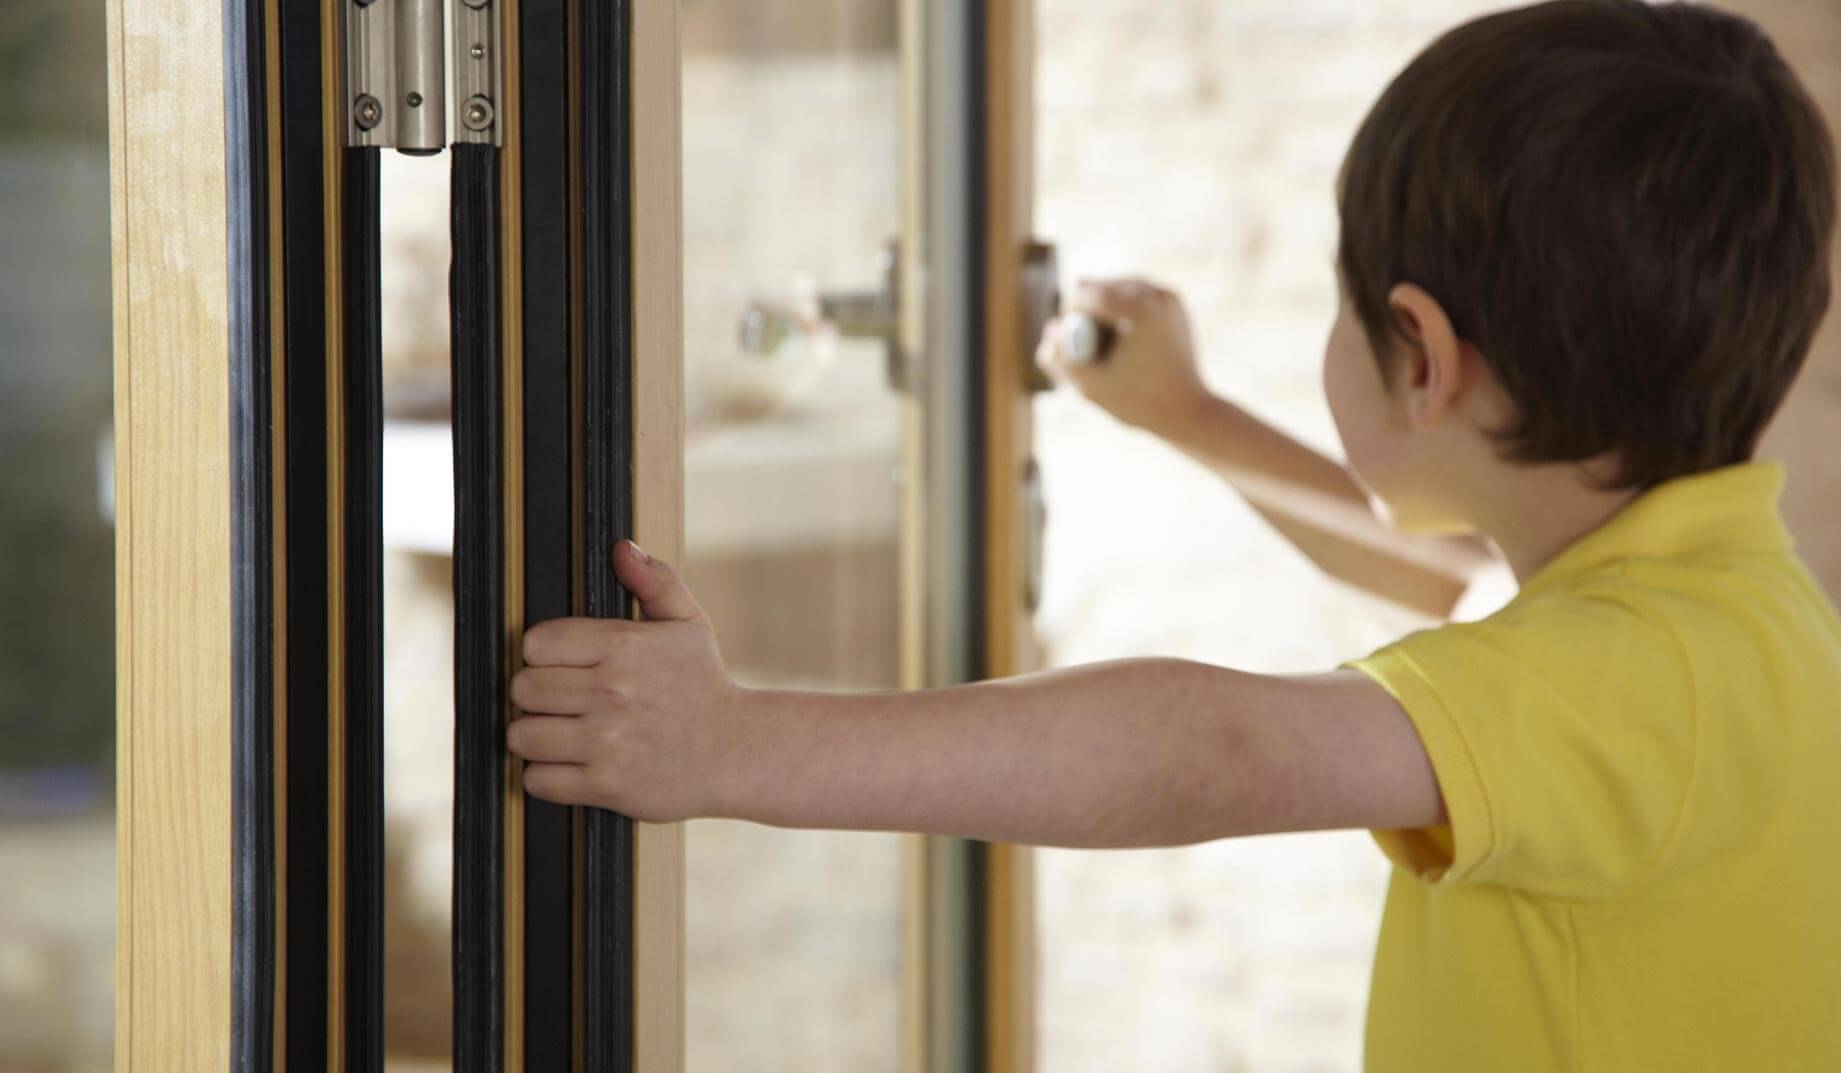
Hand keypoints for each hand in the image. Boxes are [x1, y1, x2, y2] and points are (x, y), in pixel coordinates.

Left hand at [507, 540, 740, 822]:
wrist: (738, 752)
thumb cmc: (705, 687)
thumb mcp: (689, 625)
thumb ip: (655, 582)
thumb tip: (623, 548)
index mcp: (625, 647)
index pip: (536, 643)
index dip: (542, 654)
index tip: (561, 665)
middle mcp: (612, 692)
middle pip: (523, 689)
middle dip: (535, 695)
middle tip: (559, 701)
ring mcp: (607, 741)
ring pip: (523, 735)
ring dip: (535, 736)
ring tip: (560, 733)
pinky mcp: (606, 785)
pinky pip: (538, 780)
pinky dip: (546, 776)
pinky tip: (569, 764)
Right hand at [1037, 277, 1212, 435]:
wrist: (1189, 411)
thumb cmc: (1139, 403)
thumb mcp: (1090, 386)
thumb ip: (1060, 359)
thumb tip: (1050, 329)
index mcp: (1140, 309)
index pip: (1087, 294)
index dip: (1068, 314)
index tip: (1066, 341)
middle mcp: (1158, 294)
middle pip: (1102, 286)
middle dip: (1086, 310)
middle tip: (1085, 343)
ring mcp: (1168, 295)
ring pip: (1117, 288)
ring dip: (1102, 309)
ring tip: (1106, 343)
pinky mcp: (1173, 302)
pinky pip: (1134, 296)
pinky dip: (1121, 312)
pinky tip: (1122, 339)